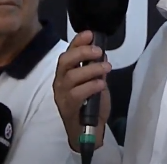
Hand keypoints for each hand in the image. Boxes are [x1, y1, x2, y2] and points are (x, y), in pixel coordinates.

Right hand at [53, 31, 112, 151]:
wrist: (87, 131)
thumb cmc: (90, 105)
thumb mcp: (96, 84)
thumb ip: (97, 71)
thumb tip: (102, 55)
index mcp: (66, 72)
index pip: (69, 52)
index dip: (78, 41)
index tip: (90, 34)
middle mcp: (60, 81)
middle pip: (65, 61)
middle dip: (82, 52)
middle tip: (98, 51)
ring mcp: (61, 94)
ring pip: (72, 76)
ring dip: (91, 69)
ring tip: (106, 68)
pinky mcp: (66, 107)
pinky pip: (76, 93)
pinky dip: (90, 86)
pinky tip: (101, 84)